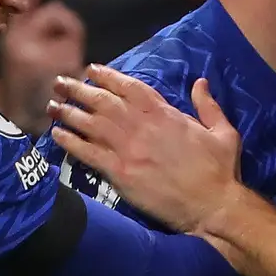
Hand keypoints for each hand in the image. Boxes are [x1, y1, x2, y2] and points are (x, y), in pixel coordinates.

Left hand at [56, 67, 246, 232]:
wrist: (213, 206)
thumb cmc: (221, 171)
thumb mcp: (223, 132)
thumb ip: (208, 105)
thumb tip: (200, 82)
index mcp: (165, 113)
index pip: (129, 87)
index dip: (107, 76)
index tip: (90, 70)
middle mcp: (142, 126)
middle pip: (102, 101)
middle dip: (78, 89)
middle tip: (59, 83)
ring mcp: (129, 149)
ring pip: (90, 124)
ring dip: (68, 112)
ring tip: (52, 106)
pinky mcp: (120, 173)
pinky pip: (88, 153)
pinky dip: (70, 142)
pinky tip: (56, 136)